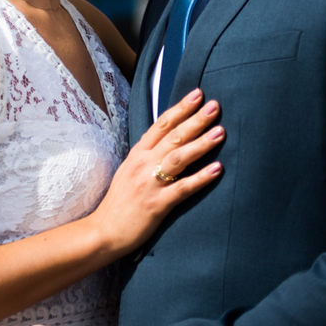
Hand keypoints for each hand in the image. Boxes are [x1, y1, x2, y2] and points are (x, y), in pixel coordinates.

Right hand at [87, 88, 222, 254]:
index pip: (161, 125)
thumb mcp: (129, 170)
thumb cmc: (120, 202)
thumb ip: (147, 155)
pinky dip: (201, 178)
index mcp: (137, 154)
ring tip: (221, 132)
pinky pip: (183, 188)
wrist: (105, 231)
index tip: (198, 94)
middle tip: (215, 106)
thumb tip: (169, 139)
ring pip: (179, 158)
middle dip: (195, 119)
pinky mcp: (158, 204)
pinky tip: (217, 169)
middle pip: (173, 136)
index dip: (180, 108)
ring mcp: (150, 183)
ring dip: (201, 144)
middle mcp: (143, 164)